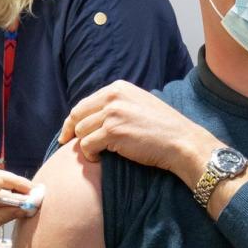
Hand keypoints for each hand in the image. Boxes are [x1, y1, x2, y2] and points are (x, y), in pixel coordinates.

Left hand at [58, 81, 220, 188]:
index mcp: (118, 88)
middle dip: (69, 131)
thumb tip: (93, 116)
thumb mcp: (139, 104)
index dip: (73, 120)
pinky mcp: (112, 132)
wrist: (181, 141)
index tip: (68, 131)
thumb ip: (117, 105)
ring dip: (85, 145)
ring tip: (96, 154)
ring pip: (80, 131)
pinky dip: (90, 155)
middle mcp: (113, 96)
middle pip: (77, 115)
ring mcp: (112, 113)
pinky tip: (99, 159)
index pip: (84, 103)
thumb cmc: (163, 128)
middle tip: (66, 144)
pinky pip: (87, 145)